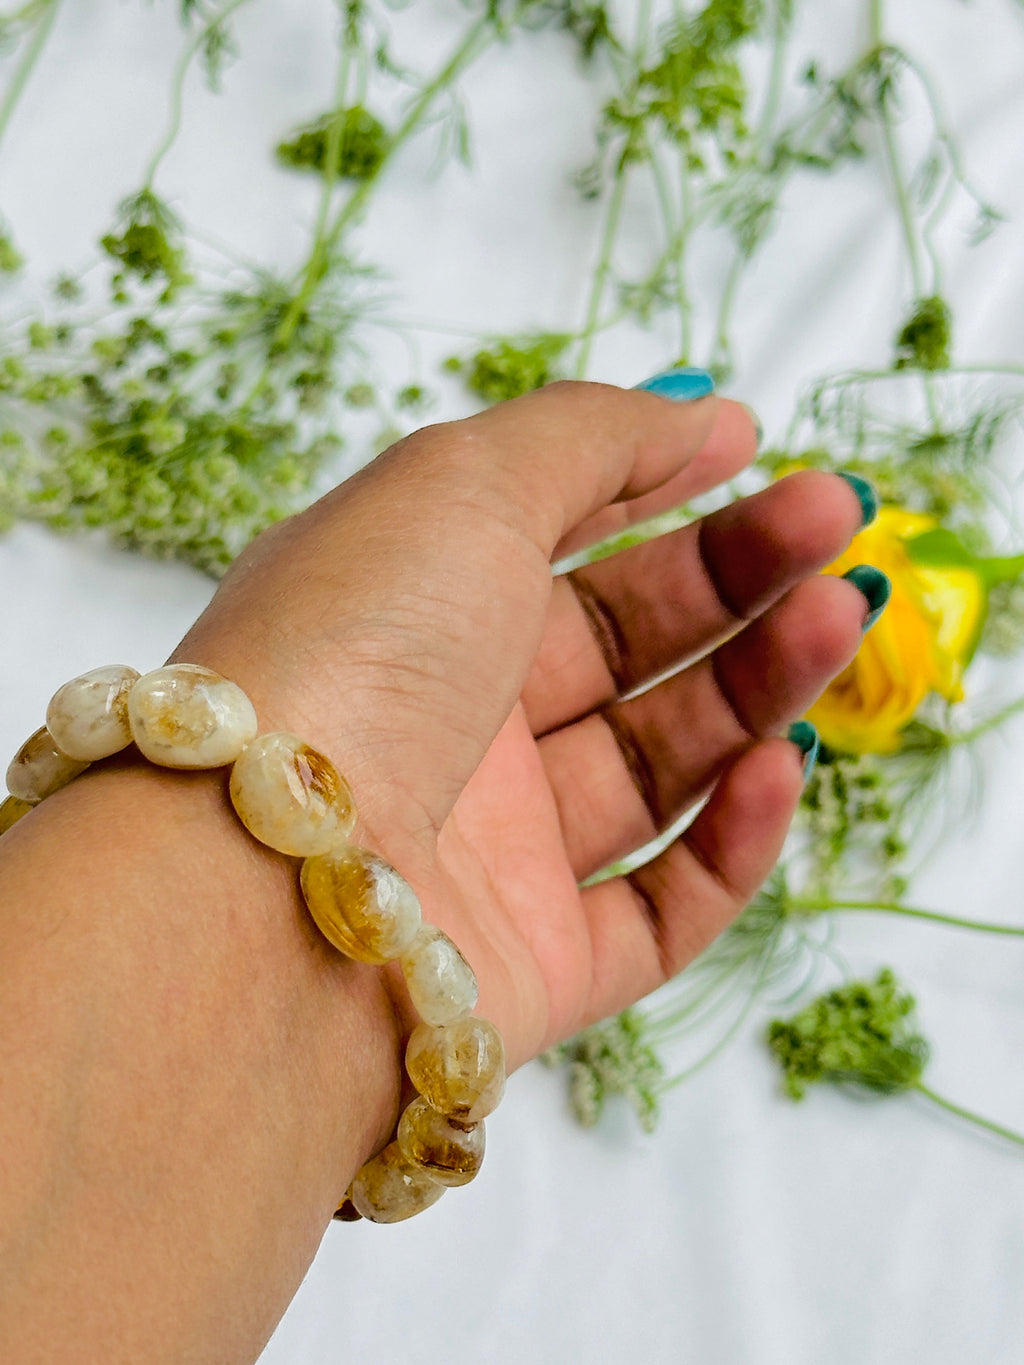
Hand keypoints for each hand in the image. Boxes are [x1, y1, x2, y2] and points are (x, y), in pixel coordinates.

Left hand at [176, 380, 871, 1069]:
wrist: (270, 887)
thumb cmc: (354, 653)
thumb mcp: (461, 486)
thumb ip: (588, 438)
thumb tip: (702, 417)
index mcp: (409, 611)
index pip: (558, 545)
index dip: (661, 495)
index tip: (757, 455)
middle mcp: (447, 728)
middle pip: (621, 649)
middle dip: (735, 582)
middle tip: (835, 530)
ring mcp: (491, 852)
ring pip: (655, 768)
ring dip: (754, 690)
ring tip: (839, 616)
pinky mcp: (533, 968)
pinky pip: (657, 908)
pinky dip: (730, 843)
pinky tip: (776, 766)